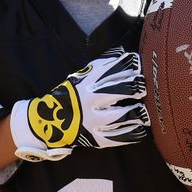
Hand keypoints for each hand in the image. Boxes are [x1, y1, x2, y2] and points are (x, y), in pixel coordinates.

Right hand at [9, 48, 148, 161]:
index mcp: (88, 83)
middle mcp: (91, 100)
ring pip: (120, 116)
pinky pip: (117, 138)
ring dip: (136, 113)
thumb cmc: (72, 95)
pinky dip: (132, 134)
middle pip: (118, 91)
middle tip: (142, 88)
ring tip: (143, 112)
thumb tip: (122, 53)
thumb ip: (102, 66)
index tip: (138, 67)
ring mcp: (93, 120)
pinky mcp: (96, 137)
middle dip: (134, 87)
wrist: (49, 121)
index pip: (112, 70)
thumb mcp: (82, 76)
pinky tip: (140, 130)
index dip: (129, 67)